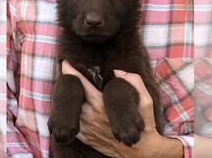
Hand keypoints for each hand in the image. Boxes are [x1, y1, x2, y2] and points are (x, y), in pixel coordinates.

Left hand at [62, 61, 183, 157]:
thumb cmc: (143, 125)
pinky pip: (73, 124)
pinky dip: (70, 114)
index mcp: (102, 105)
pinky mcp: (86, 138)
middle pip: (71, 97)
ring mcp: (86, 129)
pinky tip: (74, 108)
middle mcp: (91, 116)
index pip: (82, 84)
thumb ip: (134, 81)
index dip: (71, 72)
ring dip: (68, 100)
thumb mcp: (146, 101)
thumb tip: (117, 71)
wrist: (141, 152)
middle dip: (67, 84)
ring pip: (69, 111)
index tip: (65, 63)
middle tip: (66, 74)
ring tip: (71, 90)